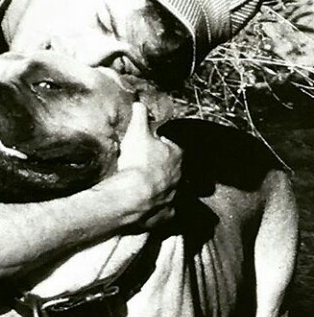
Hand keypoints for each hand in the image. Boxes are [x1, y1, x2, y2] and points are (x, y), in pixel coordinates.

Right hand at [117, 102, 181, 228]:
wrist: (134, 195)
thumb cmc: (138, 162)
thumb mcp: (136, 133)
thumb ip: (140, 117)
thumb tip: (139, 102)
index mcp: (177, 155)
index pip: (175, 147)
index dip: (165, 147)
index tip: (156, 147)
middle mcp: (182, 176)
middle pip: (181, 171)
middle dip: (172, 170)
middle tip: (158, 170)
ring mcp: (176, 197)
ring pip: (181, 193)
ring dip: (173, 191)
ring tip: (162, 191)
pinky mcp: (168, 214)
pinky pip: (170, 213)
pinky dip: (165, 211)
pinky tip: (159, 211)